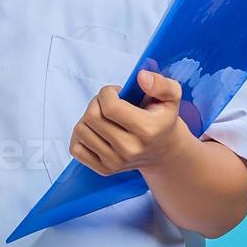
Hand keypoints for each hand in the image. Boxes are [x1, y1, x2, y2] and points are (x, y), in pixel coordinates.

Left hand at [69, 69, 191, 175]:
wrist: (163, 151)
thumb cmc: (162, 120)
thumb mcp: (171, 98)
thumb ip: (161, 84)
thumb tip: (142, 77)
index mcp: (147, 130)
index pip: (110, 107)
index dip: (107, 93)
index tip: (116, 92)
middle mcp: (130, 149)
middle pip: (92, 117)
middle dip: (96, 102)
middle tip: (109, 103)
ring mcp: (116, 162)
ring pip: (81, 131)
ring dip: (87, 118)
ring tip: (104, 117)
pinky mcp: (104, 169)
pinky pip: (76, 148)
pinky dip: (81, 136)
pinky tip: (96, 131)